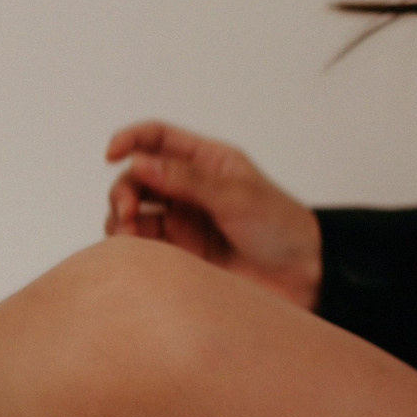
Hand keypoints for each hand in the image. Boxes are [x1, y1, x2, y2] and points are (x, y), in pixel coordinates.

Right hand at [103, 121, 323, 309]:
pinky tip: (133, 251)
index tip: (112, 153)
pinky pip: (144, 246)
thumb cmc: (281, 228)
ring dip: (120, 219)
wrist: (304, 278)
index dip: (131, 140)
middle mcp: (190, 190)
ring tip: (127, 233)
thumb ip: (187, 181)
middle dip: (123, 190)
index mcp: (207, 163)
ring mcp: (183, 223)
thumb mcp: (237, 197)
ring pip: (134, 213)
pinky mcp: (181, 256)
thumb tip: (139, 163)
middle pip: (137, 178)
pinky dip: (130, 246)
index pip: (158, 139)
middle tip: (126, 211)